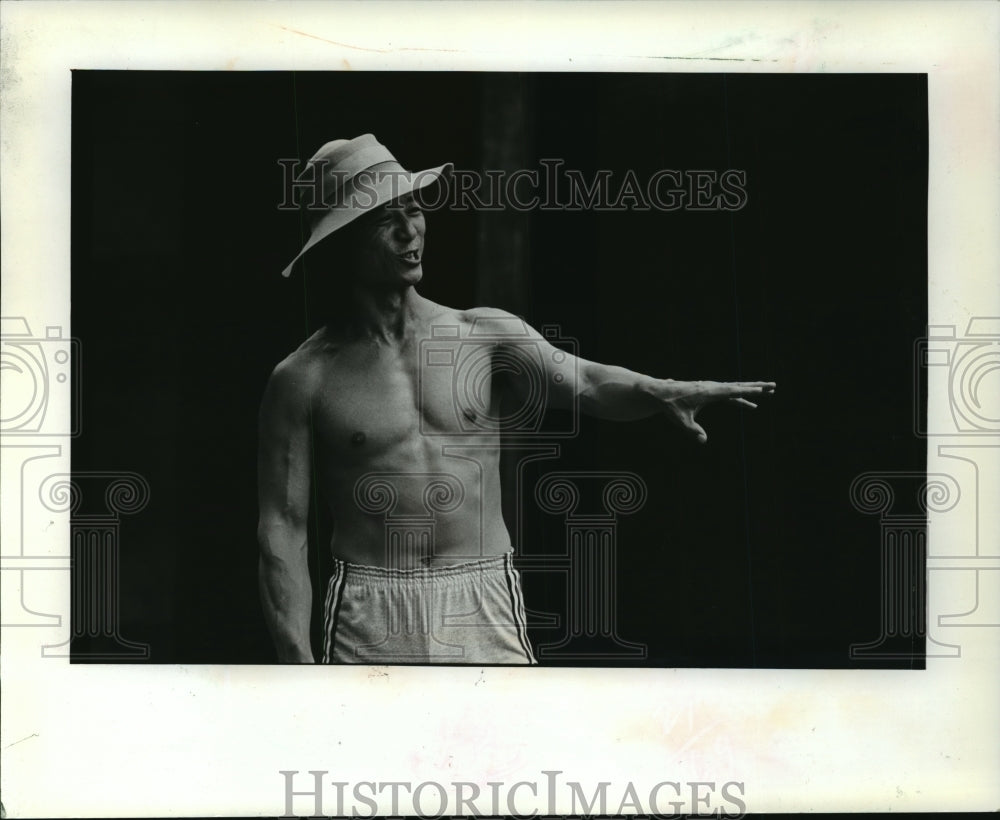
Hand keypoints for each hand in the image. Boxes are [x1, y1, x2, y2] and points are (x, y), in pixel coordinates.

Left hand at [654, 379, 775, 443]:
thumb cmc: (671, 406)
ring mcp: (711, 388)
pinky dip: (739, 397)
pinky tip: (748, 403)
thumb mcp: (681, 420)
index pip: (732, 391)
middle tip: (774, 386)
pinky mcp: (708, 391)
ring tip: (767, 392)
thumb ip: (693, 431)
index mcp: (709, 392)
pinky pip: (728, 394)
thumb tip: (703, 441)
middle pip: (738, 386)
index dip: (748, 391)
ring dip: (751, 390)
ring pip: (735, 389)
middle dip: (757, 387)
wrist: (660, 393)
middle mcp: (712, 387)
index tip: (762, 389)